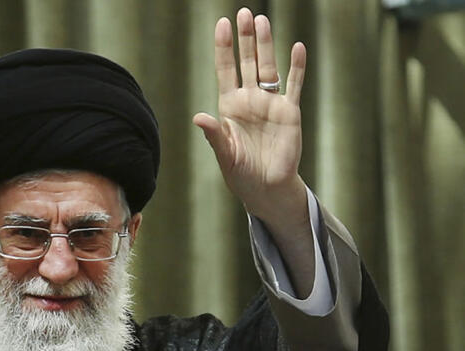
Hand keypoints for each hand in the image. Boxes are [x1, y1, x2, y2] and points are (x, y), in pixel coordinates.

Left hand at [193, 8, 307, 225]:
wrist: (266, 188)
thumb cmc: (241, 173)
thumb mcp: (224, 154)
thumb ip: (214, 134)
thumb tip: (199, 117)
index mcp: (230, 107)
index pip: (226, 70)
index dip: (224, 48)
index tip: (222, 24)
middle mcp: (250, 100)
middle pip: (247, 62)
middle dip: (245, 38)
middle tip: (244, 12)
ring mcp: (271, 104)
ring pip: (269, 67)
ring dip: (266, 45)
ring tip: (263, 20)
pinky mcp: (290, 112)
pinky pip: (294, 85)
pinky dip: (297, 67)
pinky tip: (297, 47)